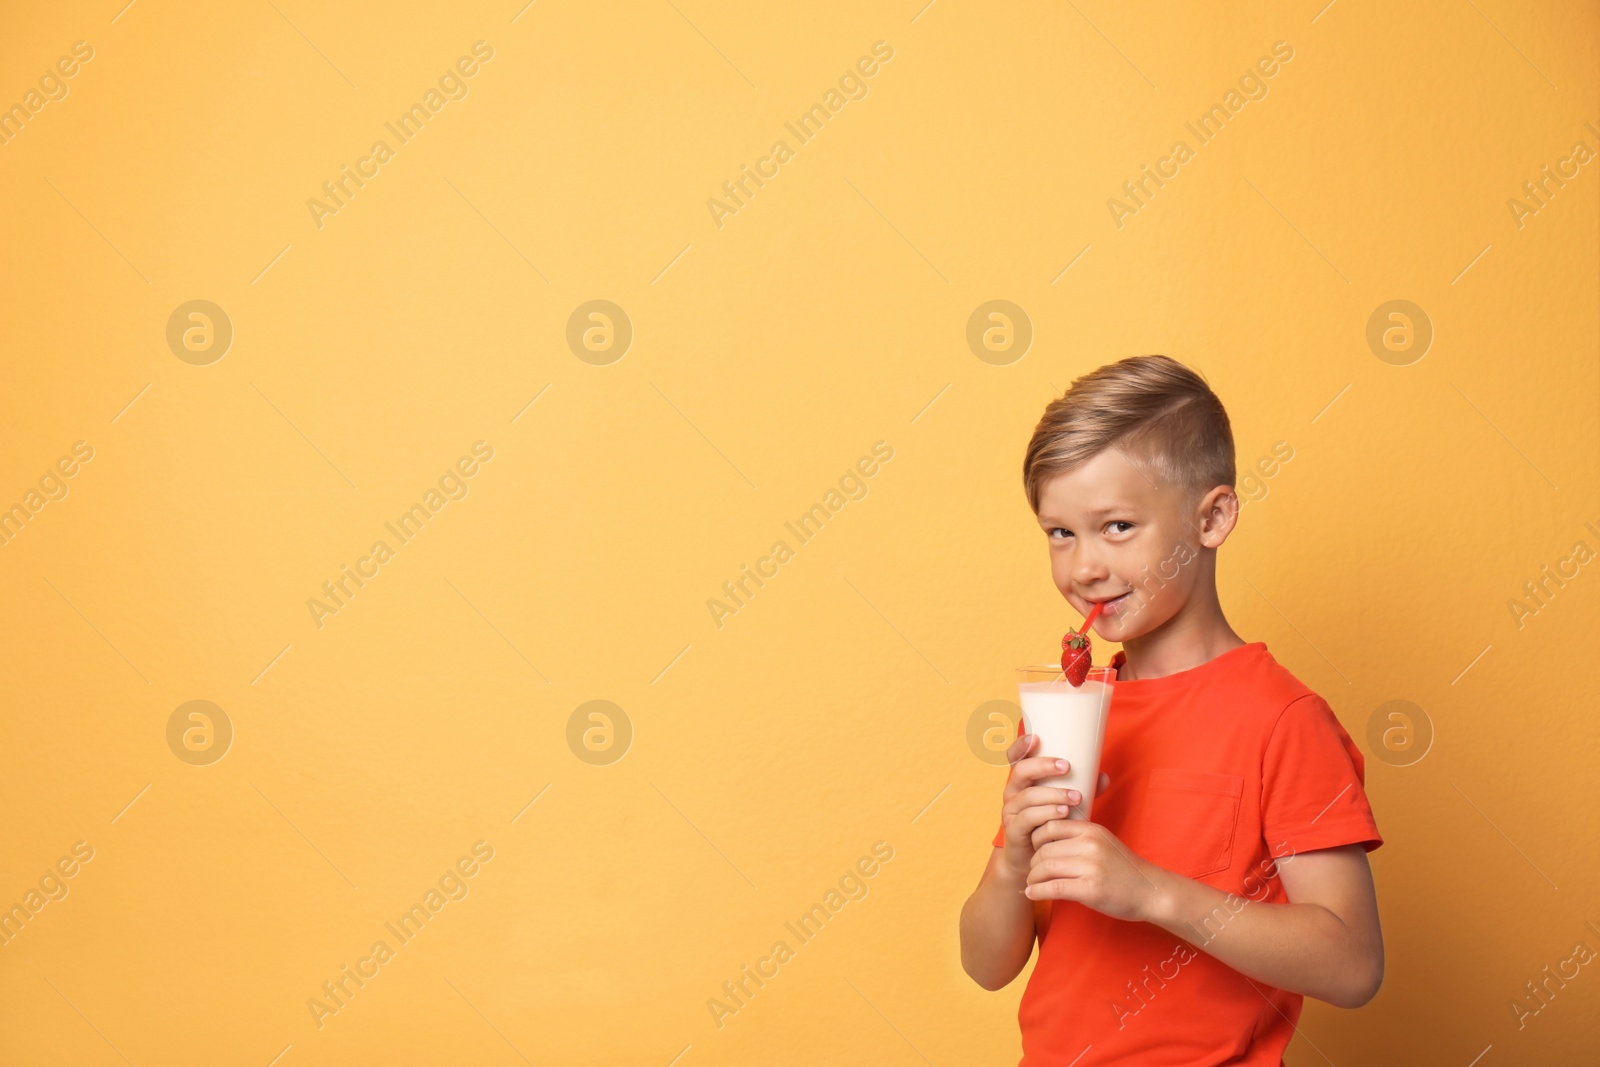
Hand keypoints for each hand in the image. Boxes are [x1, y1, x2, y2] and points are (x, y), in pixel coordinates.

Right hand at [996, 732, 1109, 880]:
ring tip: (1075, 797)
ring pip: (1028, 796)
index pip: (1014, 757)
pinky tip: (1063, 813)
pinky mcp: (1013, 830)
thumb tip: (1104, 777)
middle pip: (1021, 771)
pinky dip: (1046, 814)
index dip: (1021, 745)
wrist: (1031, 860)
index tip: (1036, 738)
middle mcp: (1012, 792)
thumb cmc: (1049, 825)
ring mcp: (1011, 812)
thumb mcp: (1063, 803)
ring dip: (1053, 794)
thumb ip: (1082, 789)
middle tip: (1067, 767)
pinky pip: (1027, 818)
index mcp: (1022, 781)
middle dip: (1044, 766)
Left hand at [1024, 818, 1169, 922]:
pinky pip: (1054, 887)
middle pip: (1045, 848)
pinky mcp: (1090, 889)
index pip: (1050, 825)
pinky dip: (1038, 891)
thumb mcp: (1103, 841)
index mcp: (1091, 830)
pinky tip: (1032, 894)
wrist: (1150, 891)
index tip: (1035, 850)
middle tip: (1032, 870)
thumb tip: (1045, 835)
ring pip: (1045, 867)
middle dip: (1033, 861)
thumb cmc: (1123, 868)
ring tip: (1032, 883)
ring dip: (1033, 877)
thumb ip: (1079, 836)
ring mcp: (1090, 866)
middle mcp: (1090, 844)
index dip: (1036, 838)